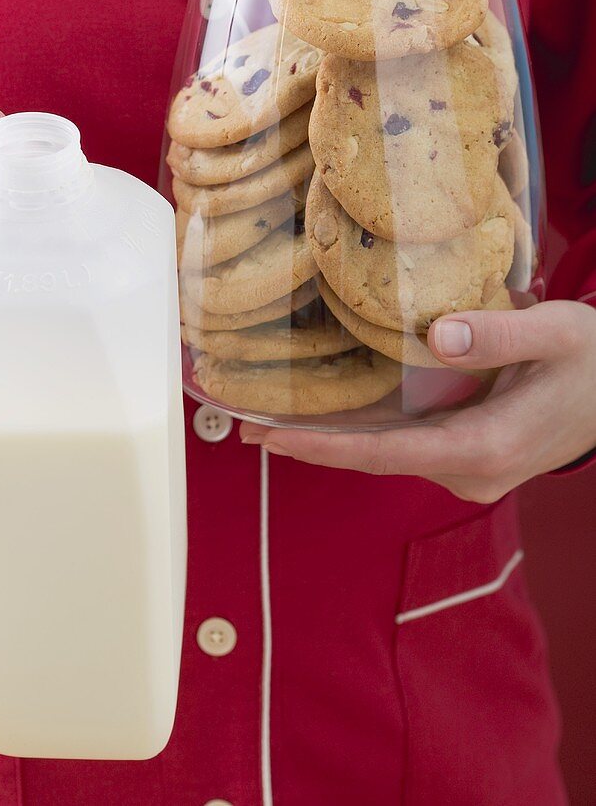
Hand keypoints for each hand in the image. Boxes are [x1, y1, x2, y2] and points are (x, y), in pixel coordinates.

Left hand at [240, 301, 595, 501]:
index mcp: (487, 447)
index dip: (327, 447)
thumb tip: (437, 337)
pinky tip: (323, 415)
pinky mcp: (464, 455)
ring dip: (330, 438)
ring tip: (267, 419)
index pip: (389, 453)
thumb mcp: (559, 334)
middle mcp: (469, 470)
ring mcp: (466, 468)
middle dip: (311, 444)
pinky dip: (360, 431)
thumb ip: (502, 334)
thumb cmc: (592, 363)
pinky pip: (402, 444)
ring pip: (384, 453)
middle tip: (245, 426)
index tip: (274, 438)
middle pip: (375, 458)